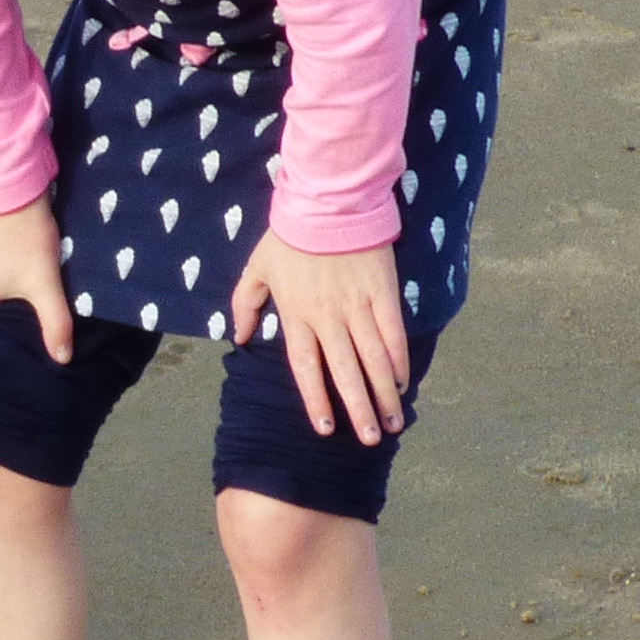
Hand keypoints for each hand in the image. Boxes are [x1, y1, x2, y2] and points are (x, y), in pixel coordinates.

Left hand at [225, 236, 410, 442]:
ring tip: (394, 420)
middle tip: (372, 439)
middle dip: (359, 410)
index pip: (306, 368)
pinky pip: (393, 332)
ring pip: (373, 359)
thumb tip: (238, 338)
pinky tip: (402, 380)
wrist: (328, 200)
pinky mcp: (382, 292)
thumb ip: (244, 303)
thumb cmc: (289, 233)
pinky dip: (398, 359)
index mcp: (296, 315)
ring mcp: (358, 306)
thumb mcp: (256, 267)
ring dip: (384, 393)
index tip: (327, 431)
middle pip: (345, 372)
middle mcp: (328, 318)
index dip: (317, 402)